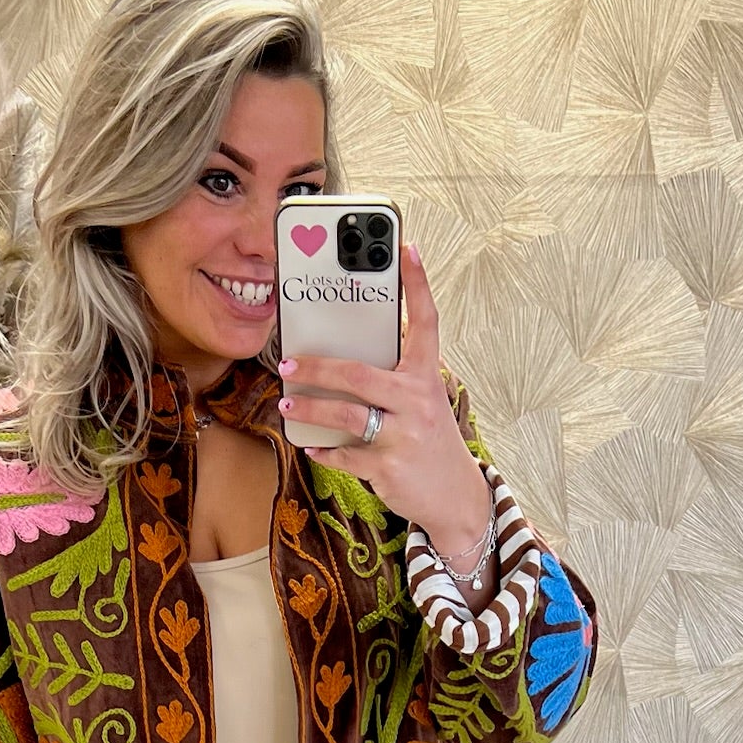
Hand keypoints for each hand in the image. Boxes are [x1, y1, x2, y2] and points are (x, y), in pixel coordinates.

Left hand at [275, 242, 489, 545]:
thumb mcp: (421, 402)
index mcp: (426, 377)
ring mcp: (403, 435)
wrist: (454, 496)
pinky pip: (346, 455)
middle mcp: (417, 401)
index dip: (417, 283)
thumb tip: (342, 359)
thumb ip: (393, 378)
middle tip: (291, 362)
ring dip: (310, 409)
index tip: (406, 246)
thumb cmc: (428, 440)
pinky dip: (324, 451)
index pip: (425, 321)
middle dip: (319, 366)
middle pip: (359, 374)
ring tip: (288, 404)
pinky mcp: (389, 467)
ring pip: (345, 416)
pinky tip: (311, 446)